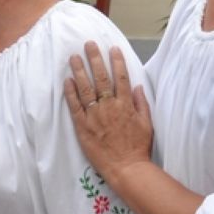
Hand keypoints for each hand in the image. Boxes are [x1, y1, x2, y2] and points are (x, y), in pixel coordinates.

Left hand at [63, 43, 151, 174]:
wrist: (127, 168)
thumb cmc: (138, 148)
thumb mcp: (147, 124)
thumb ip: (141, 104)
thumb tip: (137, 87)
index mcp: (126, 105)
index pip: (121, 77)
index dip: (116, 61)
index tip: (112, 48)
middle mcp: (110, 106)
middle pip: (101, 78)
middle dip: (95, 59)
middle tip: (88, 44)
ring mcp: (95, 116)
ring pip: (85, 88)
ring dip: (79, 71)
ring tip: (73, 57)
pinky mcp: (83, 127)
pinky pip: (75, 107)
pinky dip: (70, 93)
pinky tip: (66, 81)